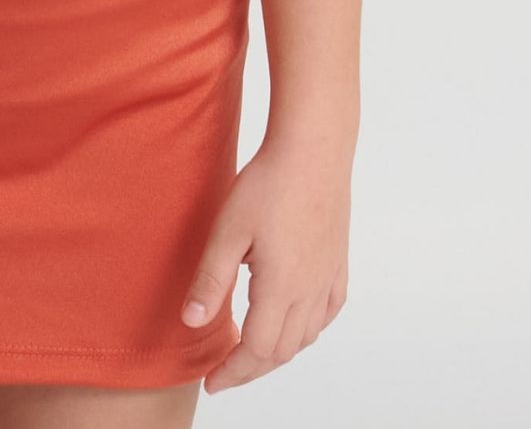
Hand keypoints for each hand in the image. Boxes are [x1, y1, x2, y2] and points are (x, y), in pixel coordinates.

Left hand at [181, 131, 350, 393]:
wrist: (314, 148)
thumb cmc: (269, 183)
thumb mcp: (228, 230)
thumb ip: (211, 279)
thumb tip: (192, 323)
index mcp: (281, 288)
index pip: (256, 350)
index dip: (233, 372)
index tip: (212, 381)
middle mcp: (311, 290)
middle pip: (282, 351)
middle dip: (252, 367)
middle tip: (225, 371)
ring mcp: (329, 276)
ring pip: (307, 335)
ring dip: (278, 351)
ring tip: (252, 349)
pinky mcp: (338, 260)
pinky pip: (328, 312)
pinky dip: (308, 329)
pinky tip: (296, 322)